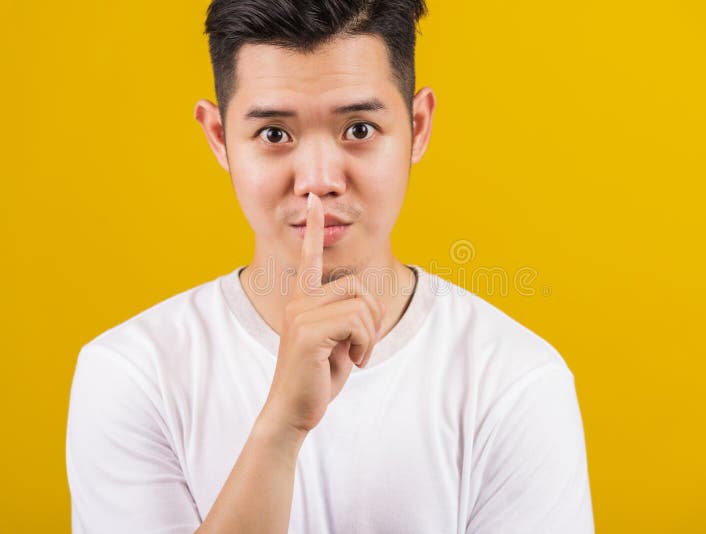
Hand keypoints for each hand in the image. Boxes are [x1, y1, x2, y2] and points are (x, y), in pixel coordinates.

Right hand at [262, 192, 384, 434]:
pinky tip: (352, 363)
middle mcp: (299, 301)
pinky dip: (365, 345)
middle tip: (361, 346)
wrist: (292, 410)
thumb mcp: (338, 342)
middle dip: (372, 318)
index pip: (309, 258)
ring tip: (356, 356)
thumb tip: (372, 305)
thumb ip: (349, 318)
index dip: (313, 228)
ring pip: (361, 307)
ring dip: (370, 336)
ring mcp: (300, 315)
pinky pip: (357, 323)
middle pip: (358, 287)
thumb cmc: (317, 377)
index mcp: (303, 300)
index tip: (313, 200)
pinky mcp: (306, 332)